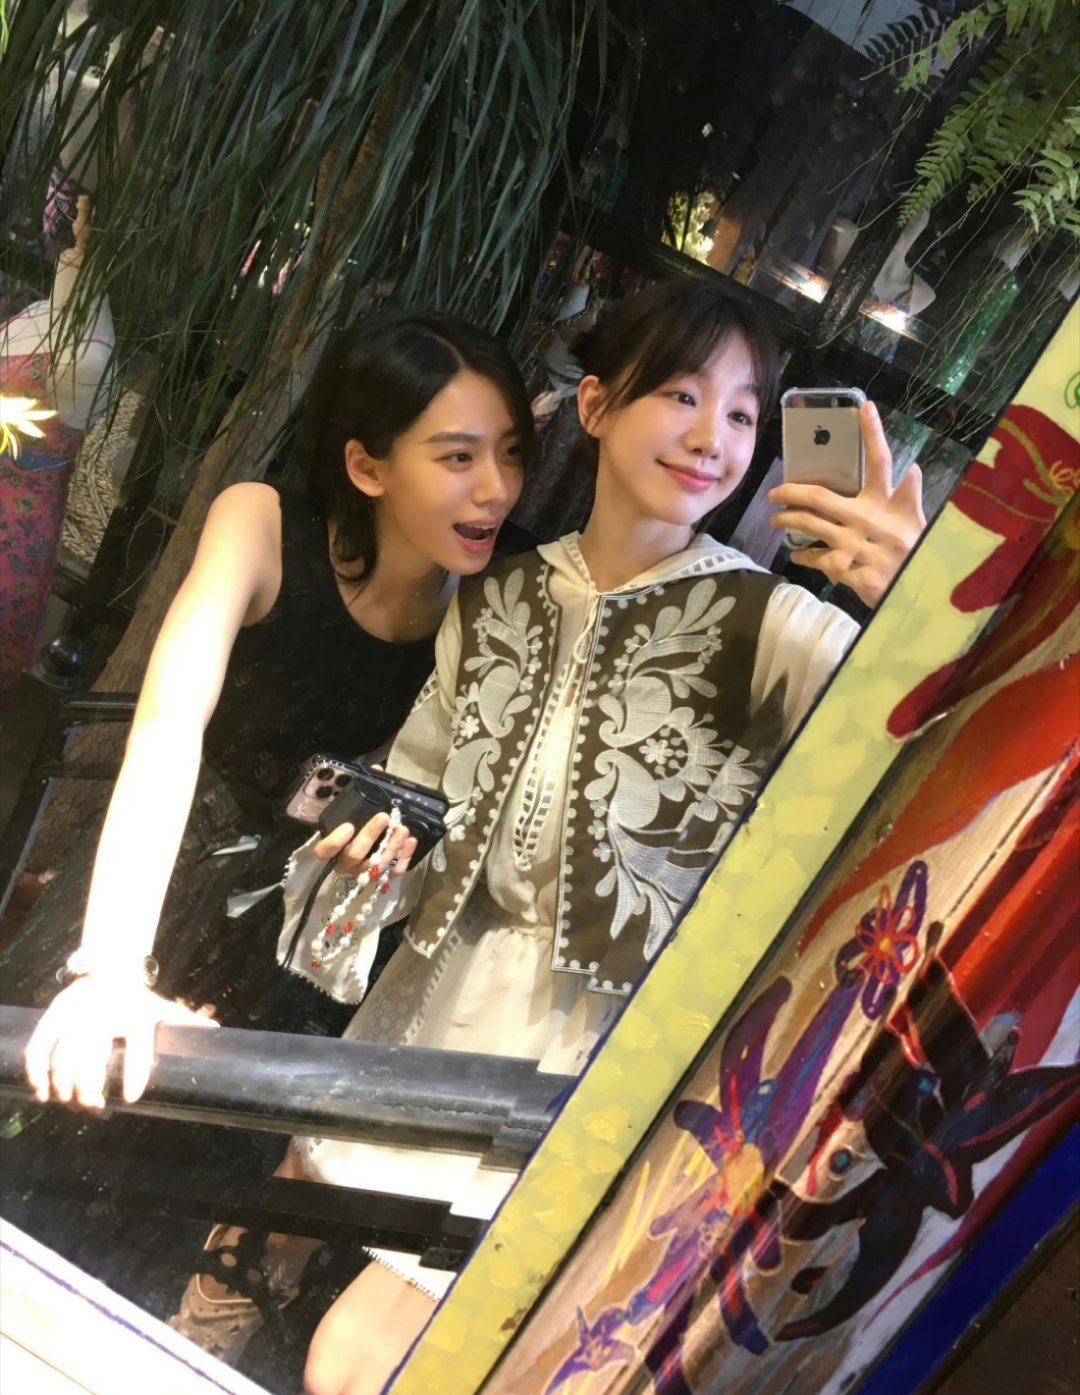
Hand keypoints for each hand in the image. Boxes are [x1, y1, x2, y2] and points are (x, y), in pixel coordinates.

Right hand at [24, 976, 217, 1109]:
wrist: (108, 968)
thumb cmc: (137, 998)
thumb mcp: (161, 1007)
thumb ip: (185, 1021)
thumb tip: (217, 1032)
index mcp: (135, 1010)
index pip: (137, 1044)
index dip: (135, 1073)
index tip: (132, 1099)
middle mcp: (102, 1011)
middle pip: (91, 1058)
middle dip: (91, 1089)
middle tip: (97, 1107)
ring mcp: (74, 1013)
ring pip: (64, 1057)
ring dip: (66, 1088)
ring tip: (76, 1105)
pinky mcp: (52, 1016)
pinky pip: (38, 1048)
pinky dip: (37, 1074)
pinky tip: (43, 1095)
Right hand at [313, 808, 417, 880]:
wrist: (364, 852)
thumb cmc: (350, 834)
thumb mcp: (342, 824)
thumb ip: (346, 818)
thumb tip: (362, 807)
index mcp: (331, 853)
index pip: (325, 851)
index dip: (335, 841)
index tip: (348, 826)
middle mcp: (346, 866)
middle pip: (355, 855)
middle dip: (370, 835)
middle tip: (384, 818)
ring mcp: (365, 874)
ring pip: (377, 865)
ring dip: (392, 846)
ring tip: (402, 829)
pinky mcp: (382, 877)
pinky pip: (394, 872)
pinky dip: (404, 857)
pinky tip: (411, 842)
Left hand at [769, 400, 925, 605]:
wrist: (919, 593)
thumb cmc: (917, 555)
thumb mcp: (918, 524)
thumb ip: (910, 499)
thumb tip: (913, 470)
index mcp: (888, 504)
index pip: (882, 461)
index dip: (874, 433)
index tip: (865, 407)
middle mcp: (869, 521)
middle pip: (820, 498)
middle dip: (791, 492)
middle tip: (774, 493)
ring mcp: (856, 547)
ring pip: (810, 527)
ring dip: (788, 522)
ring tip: (776, 520)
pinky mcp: (848, 571)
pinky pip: (817, 559)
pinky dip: (804, 556)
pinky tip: (797, 555)